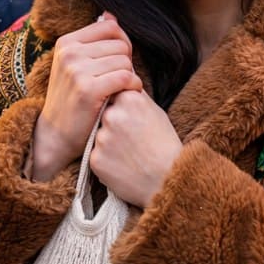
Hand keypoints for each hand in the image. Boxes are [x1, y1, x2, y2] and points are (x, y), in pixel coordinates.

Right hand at [32, 13, 141, 179]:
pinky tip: (125, 95)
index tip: (117, 62)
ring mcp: (77, 71)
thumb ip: (93, 41)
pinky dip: (133, 87)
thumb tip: (110, 14)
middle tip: (117, 81)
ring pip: (125, 62)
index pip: (111, 27)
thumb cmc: (72, 100)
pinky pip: (127, 78)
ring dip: (130, 77)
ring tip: (118, 90)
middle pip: (121, 45)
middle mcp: (69, 53)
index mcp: (66, 43)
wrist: (56, 135)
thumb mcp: (75, 66)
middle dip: (126, 63)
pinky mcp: (88, 89)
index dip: (122, 43)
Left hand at [90, 89, 182, 207]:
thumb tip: (123, 82)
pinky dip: (106, 160)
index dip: (122, 109)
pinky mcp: (95, 159)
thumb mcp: (156, 112)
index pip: (113, 94)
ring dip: (109, 143)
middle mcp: (112, 115)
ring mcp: (102, 138)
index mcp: (129, 99)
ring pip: (99, 136)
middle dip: (114, 126)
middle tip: (132, 141)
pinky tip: (123, 165)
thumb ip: (135, 97)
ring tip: (129, 154)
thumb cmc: (165, 146)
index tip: (133, 121)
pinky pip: (96, 155)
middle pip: (104, 115)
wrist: (168, 181)